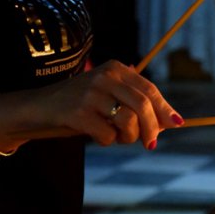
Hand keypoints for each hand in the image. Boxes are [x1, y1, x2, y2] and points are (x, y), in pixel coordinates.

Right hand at [33, 60, 182, 148]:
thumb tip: (172, 122)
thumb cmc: (80, 106)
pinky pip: (107, 135)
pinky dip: (106, 142)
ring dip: (128, 137)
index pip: (149, 90)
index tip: (177, 123)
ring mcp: (90, 93)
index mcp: (116, 69)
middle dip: (152, 129)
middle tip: (150, 144)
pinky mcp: (77, 113)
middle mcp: (104, 76)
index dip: (164, 109)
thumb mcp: (109, 97)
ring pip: (128, 121)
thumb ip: (137, 106)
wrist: (37, 108)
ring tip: (116, 137)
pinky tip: (95, 135)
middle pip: (143, 105)